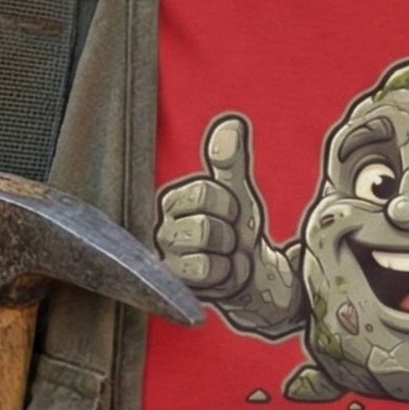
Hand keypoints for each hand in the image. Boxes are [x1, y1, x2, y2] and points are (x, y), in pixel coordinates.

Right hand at [156, 114, 298, 330]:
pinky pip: (205, 272)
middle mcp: (160, 227)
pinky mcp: (172, 284)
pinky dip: (224, 274)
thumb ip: (229, 160)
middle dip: (229, 233)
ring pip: (206, 248)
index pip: (206, 192)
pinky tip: (220, 274)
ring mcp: (163, 258)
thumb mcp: (236, 191)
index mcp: (173, 200)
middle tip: (227, 239)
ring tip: (223, 256)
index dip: (229, 205)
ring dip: (228, 255)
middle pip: (205, 225)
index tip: (230, 213)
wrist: (248, 272)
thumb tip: (230, 124)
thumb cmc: (236, 228)